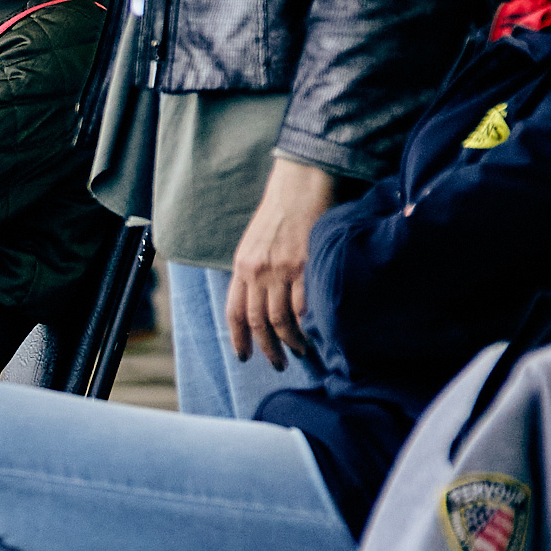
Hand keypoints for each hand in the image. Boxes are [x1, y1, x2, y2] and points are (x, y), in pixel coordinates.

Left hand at [226, 157, 336, 369]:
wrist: (299, 186)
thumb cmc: (278, 214)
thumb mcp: (252, 243)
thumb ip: (252, 271)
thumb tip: (257, 302)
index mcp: (241, 267)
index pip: (234, 312)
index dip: (238, 339)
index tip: (244, 357)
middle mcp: (258, 272)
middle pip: (257, 322)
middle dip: (266, 349)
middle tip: (277, 364)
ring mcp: (282, 270)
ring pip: (281, 319)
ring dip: (290, 342)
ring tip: (300, 352)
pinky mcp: (306, 266)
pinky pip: (304, 306)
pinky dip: (309, 325)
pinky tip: (316, 333)